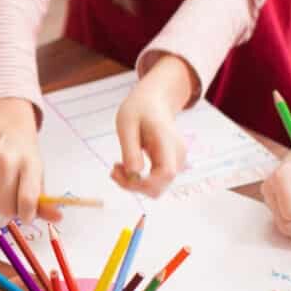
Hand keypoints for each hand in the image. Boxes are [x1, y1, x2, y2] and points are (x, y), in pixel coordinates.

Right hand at [0, 97, 55, 221]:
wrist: (7, 133)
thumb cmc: (24, 160)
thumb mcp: (38, 176)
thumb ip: (45, 201)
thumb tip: (58, 218)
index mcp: (30, 163)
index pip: (27, 200)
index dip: (27, 215)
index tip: (27, 216)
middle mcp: (6, 159)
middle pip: (7, 206)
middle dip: (11, 212)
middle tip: (13, 202)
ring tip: (0, 194)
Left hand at [110, 61, 191, 195]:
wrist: (154, 102)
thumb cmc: (139, 109)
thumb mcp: (126, 123)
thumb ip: (130, 148)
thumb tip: (134, 173)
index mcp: (168, 141)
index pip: (166, 173)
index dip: (145, 182)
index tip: (121, 172)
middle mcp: (177, 156)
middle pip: (160, 186)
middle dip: (133, 186)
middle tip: (114, 170)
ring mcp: (176, 162)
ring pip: (156, 188)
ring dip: (134, 184)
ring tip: (117, 167)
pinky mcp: (170, 166)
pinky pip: (155, 182)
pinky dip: (138, 180)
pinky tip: (125, 166)